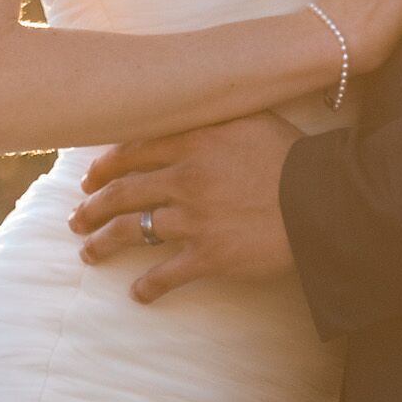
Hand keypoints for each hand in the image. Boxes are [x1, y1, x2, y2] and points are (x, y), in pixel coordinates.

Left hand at [69, 112, 302, 304]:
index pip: (132, 151)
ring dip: (103, 243)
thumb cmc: (295, 157)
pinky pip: (166, 274)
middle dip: (92, 207)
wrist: (325, 201)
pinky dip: (147, 286)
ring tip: (88, 252)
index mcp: (195, 140)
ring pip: (131, 230)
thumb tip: (192, 107)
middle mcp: (186, 177)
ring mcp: (195, 219)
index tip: (89, 179)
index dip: (103, 167)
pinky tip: (137, 294)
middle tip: (76, 219)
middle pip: (122, 192)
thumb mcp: (255, 119)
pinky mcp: (210, 255)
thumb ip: (217, 115)